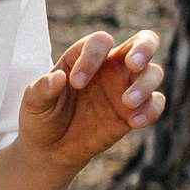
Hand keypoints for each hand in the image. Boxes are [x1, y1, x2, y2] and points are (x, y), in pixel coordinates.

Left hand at [14, 29, 163, 166]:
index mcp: (84, 57)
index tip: (76, 83)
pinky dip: (151, 109)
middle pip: (144, 41)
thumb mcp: (33, 103)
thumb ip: (42, 89)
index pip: (100, 42)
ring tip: (127, 102)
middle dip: (144, 48)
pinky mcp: (136, 110)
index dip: (91, 57)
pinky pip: (156, 103)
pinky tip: (133, 122)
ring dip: (145, 84)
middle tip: (132, 63)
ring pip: (154, 72)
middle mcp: (111, 67)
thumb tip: (58, 78)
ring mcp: (126, 87)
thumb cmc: (42, 117)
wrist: (51, 149)